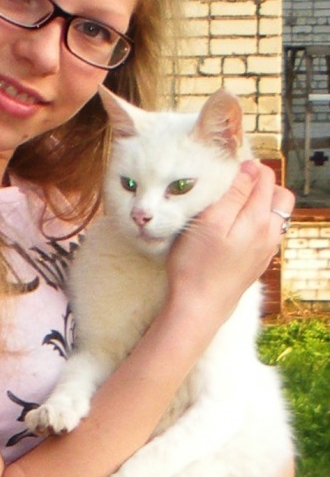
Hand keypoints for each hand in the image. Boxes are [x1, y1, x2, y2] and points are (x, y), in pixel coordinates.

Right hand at [167, 161, 294, 318]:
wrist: (198, 308)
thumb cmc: (197, 265)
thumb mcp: (210, 221)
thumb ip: (234, 193)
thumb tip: (250, 169)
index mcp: (259, 219)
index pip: (266, 179)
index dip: (249, 168)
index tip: (227, 170)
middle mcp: (269, 234)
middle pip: (280, 196)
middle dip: (262, 185)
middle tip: (234, 185)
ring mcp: (266, 251)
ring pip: (275, 216)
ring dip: (260, 204)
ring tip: (233, 206)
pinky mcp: (257, 263)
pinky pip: (266, 234)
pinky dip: (256, 223)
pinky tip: (233, 230)